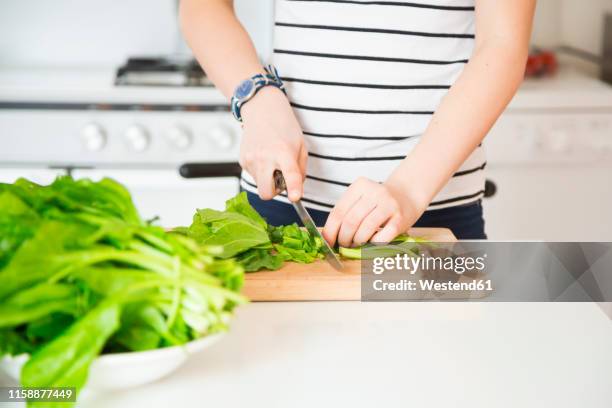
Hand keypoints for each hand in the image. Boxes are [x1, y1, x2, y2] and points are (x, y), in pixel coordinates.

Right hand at [239, 86, 306, 201]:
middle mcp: (265, 157)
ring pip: (260, 185)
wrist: (261, 109)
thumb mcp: (301, 145)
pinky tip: (263, 156)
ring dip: (268, 180)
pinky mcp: (242, 160)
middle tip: (281, 178)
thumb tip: (295, 189)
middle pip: (266, 193)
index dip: (293, 188)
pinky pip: (254, 176)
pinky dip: (260, 171)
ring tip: (272, 161)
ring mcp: (250, 159)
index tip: (296, 198)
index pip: (290, 174)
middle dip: (275, 192)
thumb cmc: (284, 126)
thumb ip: (300, 169)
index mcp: (283, 151)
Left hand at [322, 177, 425, 246]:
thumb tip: (328, 238)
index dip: (330, 230)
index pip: (338, 211)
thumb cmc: (377, 202)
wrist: (407, 196)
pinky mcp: (400, 218)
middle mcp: (375, 192)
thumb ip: (346, 213)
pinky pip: (382, 236)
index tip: (328, 242)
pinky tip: (370, 243)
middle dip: (343, 238)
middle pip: (350, 221)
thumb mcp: (360, 200)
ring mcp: (389, 204)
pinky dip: (373, 244)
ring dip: (357, 242)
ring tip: (356, 244)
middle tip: (343, 245)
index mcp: (360, 186)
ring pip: (365, 229)